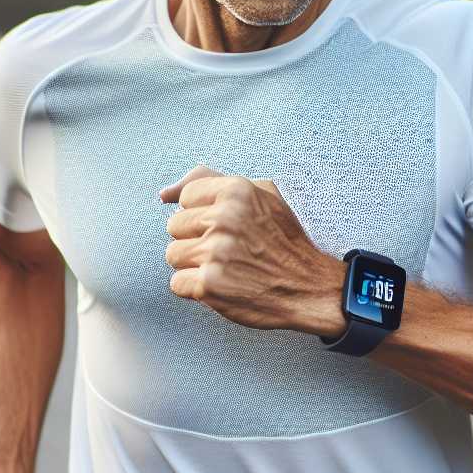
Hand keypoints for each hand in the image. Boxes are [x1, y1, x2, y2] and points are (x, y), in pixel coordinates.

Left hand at [158, 164, 343, 334]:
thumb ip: (211, 182)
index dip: (203, 214)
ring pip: (173, 255)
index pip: (186, 197)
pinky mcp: (209, 285)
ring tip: (224, 268)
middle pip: (175, 226)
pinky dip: (195, 290)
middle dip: (196, 239)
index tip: (226, 227)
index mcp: (237, 191)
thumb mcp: (260, 195)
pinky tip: (221, 286)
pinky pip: (177, 284)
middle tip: (227, 250)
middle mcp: (224, 219)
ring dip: (193, 265)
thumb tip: (164, 194)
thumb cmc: (283, 241)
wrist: (308, 288)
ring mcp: (215, 253)